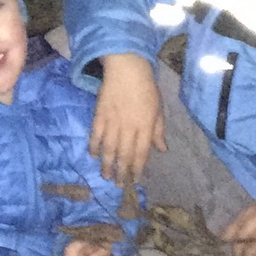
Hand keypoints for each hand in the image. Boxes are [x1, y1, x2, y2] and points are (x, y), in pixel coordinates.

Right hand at [90, 53, 167, 184]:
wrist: (126, 69)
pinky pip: (96, 134)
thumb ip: (158, 131)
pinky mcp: (99, 114)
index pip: (141, 153)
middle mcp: (128, 127)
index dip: (137, 168)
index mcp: (145, 126)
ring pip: (109, 148)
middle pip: (124, 154)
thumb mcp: (158, 109)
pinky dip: (94, 146)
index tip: (135, 180)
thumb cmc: (146, 88)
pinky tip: (94, 155)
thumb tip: (162, 150)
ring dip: (107, 164)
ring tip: (106, 176)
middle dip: (121, 172)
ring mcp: (112, 121)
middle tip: (119, 185)